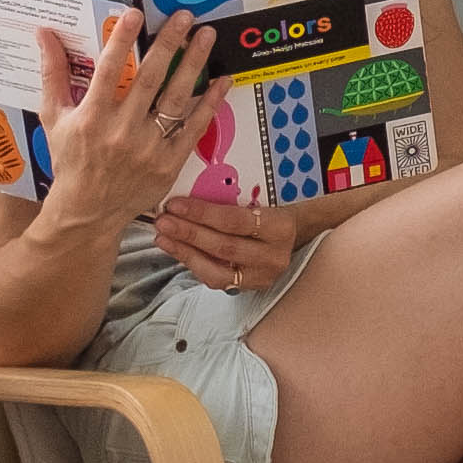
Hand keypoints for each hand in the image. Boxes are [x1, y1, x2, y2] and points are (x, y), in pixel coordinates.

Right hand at [34, 10, 220, 224]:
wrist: (87, 211)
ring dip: (194, 65)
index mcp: (91, 117)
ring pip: (177, 99)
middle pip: (150, 79)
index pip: (108, 70)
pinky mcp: (169, 163)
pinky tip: (222, 80)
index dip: (122, 40)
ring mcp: (149, 148)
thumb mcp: (54, 117)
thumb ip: (53, 73)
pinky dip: (210, 103)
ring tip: (206, 36)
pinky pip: (194, 128)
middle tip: (184, 17)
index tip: (135, 14)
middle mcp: (121, 131)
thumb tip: (44, 33)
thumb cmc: (70, 160)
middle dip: (169, 43)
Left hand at [149, 168, 406, 292]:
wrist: (302, 234)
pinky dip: (193, 265)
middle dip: (187, 233)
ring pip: (217, 270)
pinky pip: (217, 281)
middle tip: (160, 220)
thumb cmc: (275, 205)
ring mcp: (263, 276)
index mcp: (280, 226)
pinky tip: (175, 250)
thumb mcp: (264, 195)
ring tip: (161, 236)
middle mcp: (275, 255)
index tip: (173, 202)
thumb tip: (192, 174)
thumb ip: (235, 192)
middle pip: (223, 246)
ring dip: (184, 252)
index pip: (235, 221)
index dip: (201, 213)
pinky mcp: (251, 288)